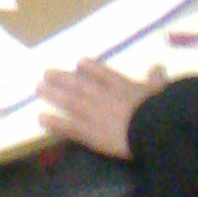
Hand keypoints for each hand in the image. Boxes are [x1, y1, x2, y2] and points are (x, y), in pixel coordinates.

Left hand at [37, 60, 167, 159]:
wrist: (151, 126)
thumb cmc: (158, 107)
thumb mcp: (160, 90)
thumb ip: (156, 79)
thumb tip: (159, 67)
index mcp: (121, 86)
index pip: (102, 73)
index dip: (89, 68)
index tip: (78, 63)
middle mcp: (103, 96)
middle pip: (79, 85)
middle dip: (62, 78)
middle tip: (46, 72)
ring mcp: (94, 113)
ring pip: (70, 101)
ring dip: (53, 94)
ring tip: (38, 88)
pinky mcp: (90, 133)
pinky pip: (69, 127)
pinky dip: (54, 122)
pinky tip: (41, 118)